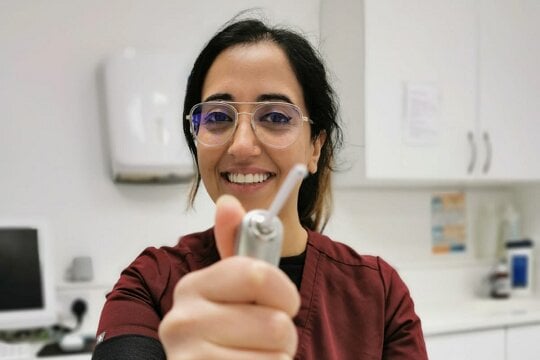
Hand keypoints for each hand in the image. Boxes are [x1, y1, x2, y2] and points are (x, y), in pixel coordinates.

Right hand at [159, 195, 300, 359]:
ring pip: (278, 353)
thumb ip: (236, 249)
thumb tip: (228, 202)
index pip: (255, 274)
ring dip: (277, 357)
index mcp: (192, 287)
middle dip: (282, 332)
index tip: (285, 302)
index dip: (284, 291)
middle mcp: (182, 321)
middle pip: (274, 321)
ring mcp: (190, 358)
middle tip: (262, 338)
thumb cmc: (225, 337)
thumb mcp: (230, 291)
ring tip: (253, 356)